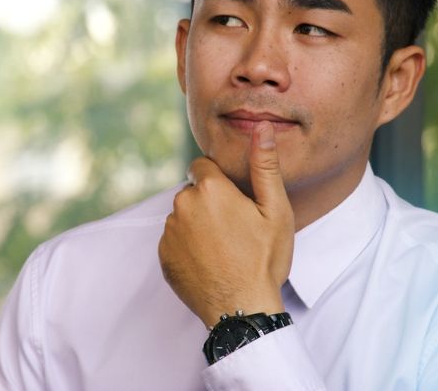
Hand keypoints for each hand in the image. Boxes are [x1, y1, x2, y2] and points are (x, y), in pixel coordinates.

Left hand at [157, 121, 294, 327]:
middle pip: (192, 191)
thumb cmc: (263, 260)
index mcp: (209, 189)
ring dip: (197, 225)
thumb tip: (261, 127)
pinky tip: (209, 262)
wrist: (243, 309)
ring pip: (183, 216)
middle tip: (234, 229)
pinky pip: (174, 240)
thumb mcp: (275, 211)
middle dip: (209, 203)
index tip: (235, 202)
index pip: (202, 166)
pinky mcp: (162, 255)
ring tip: (223, 248)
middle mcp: (182, 204)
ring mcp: (169, 232)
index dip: (220, 181)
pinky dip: (187, 247)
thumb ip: (264, 165)